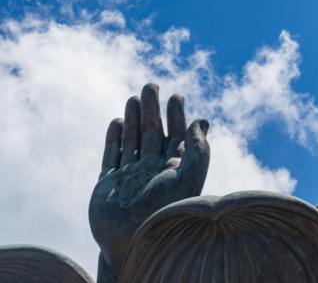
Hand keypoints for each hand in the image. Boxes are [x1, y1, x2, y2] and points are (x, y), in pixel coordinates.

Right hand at [88, 83, 209, 278]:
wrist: (133, 238)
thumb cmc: (165, 208)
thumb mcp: (189, 176)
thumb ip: (198, 149)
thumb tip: (202, 121)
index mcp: (175, 170)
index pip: (177, 136)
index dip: (177, 115)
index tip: (176, 95)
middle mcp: (154, 171)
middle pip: (154, 133)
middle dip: (153, 109)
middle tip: (152, 85)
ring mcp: (131, 177)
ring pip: (133, 141)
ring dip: (134, 119)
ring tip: (134, 97)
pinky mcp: (110, 184)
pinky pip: (112, 156)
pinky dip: (114, 139)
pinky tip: (118, 121)